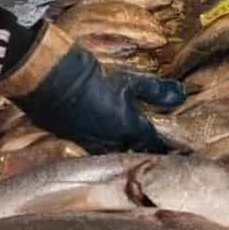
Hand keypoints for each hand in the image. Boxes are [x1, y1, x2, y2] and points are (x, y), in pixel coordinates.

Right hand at [13, 42, 186, 153]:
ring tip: (126, 144)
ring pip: (109, 152)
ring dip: (118, 149)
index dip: (164, 147)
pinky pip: (90, 146)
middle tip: (150, 148)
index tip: (177, 151)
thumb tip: (182, 94)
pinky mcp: (68, 137)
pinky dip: (98, 143)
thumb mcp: (127, 81)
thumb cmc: (91, 77)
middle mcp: (109, 141)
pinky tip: (98, 136)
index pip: (151, 143)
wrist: (46, 77)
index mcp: (126, 127)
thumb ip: (154, 91)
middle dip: (139, 151)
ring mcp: (86, 142)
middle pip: (130, 152)